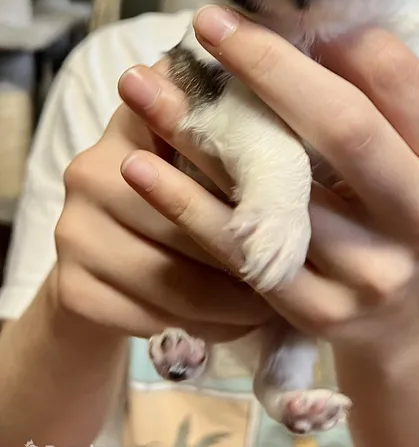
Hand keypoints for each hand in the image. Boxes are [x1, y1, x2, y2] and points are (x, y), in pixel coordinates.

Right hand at [52, 60, 272, 341]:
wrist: (109, 268)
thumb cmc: (181, 202)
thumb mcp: (208, 162)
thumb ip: (244, 143)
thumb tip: (319, 139)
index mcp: (134, 118)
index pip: (191, 128)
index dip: (244, 165)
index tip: (290, 201)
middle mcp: (91, 166)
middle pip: (187, 218)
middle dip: (246, 252)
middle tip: (298, 274)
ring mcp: (73, 229)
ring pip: (175, 278)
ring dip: (235, 302)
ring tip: (276, 306)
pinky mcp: (71, 287)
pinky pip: (153, 317)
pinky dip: (203, 328)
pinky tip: (234, 326)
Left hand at [118, 6, 418, 354]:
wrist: (404, 317)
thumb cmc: (399, 208)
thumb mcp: (417, 151)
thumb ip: (381, 94)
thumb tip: (309, 27)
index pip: (399, 80)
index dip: (338, 38)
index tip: (277, 9)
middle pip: (346, 128)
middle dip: (270, 67)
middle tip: (206, 24)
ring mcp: (374, 272)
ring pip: (280, 191)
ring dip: (202, 132)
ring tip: (142, 85)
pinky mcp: (321, 312)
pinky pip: (244, 251)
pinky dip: (186, 205)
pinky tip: (138, 166)